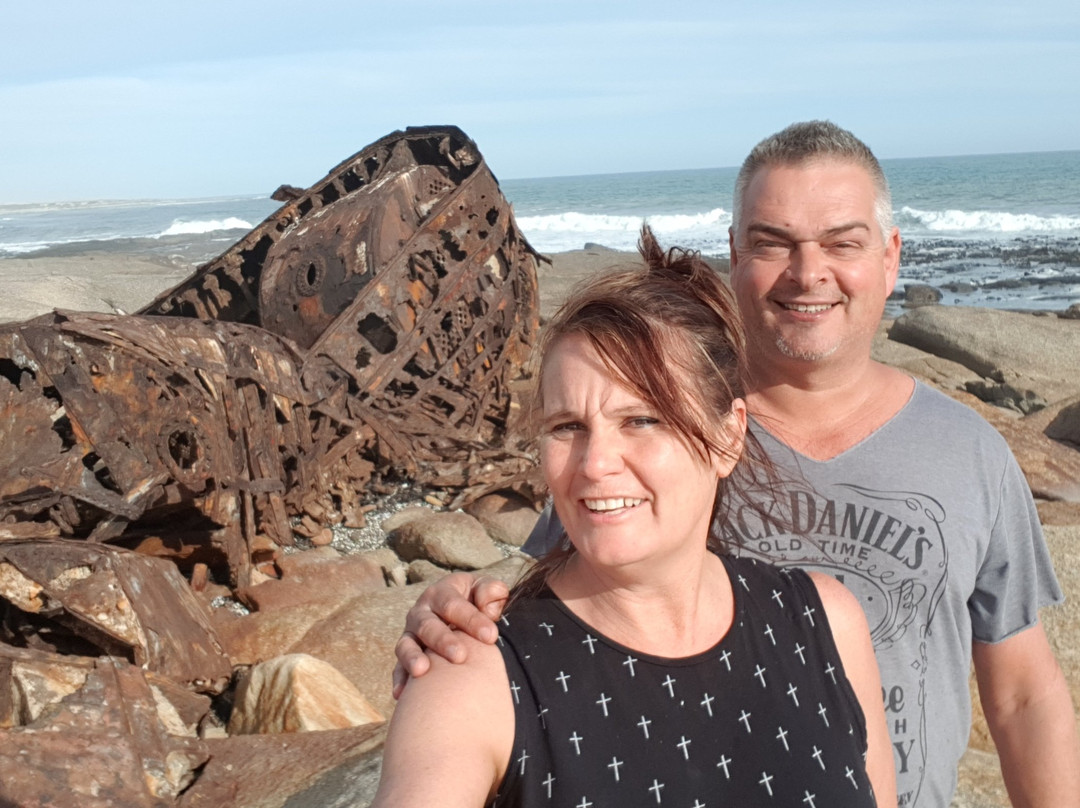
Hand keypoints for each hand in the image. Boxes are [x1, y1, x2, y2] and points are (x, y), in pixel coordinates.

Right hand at [392, 571, 509, 698]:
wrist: (460, 615)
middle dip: (443, 640)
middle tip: (460, 656)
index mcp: (441, 593)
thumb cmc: (478, 602)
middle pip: (428, 625)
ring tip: (422, 671)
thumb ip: (491, 590)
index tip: (490, 636)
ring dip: (413, 657)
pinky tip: (402, 694)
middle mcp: (421, 612)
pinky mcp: (405, 656)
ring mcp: (410, 634)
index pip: (453, 604)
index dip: (471, 619)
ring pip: (406, 644)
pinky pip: (398, 668)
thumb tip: (487, 606)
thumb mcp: (485, 589)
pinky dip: (400, 680)